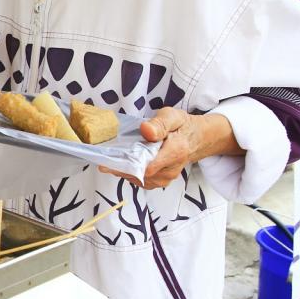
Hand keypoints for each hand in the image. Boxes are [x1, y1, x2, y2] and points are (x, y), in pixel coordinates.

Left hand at [99, 107, 239, 188]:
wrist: (195, 139)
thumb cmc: (181, 126)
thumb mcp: (172, 116)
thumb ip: (159, 124)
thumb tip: (146, 130)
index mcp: (175, 152)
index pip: (148, 166)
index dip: (126, 164)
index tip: (108, 161)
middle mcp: (170, 170)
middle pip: (139, 174)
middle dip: (121, 166)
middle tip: (105, 158)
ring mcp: (164, 179)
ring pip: (137, 179)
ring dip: (123, 170)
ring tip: (112, 159)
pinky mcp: (158, 182)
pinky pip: (139, 180)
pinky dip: (129, 172)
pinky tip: (122, 163)